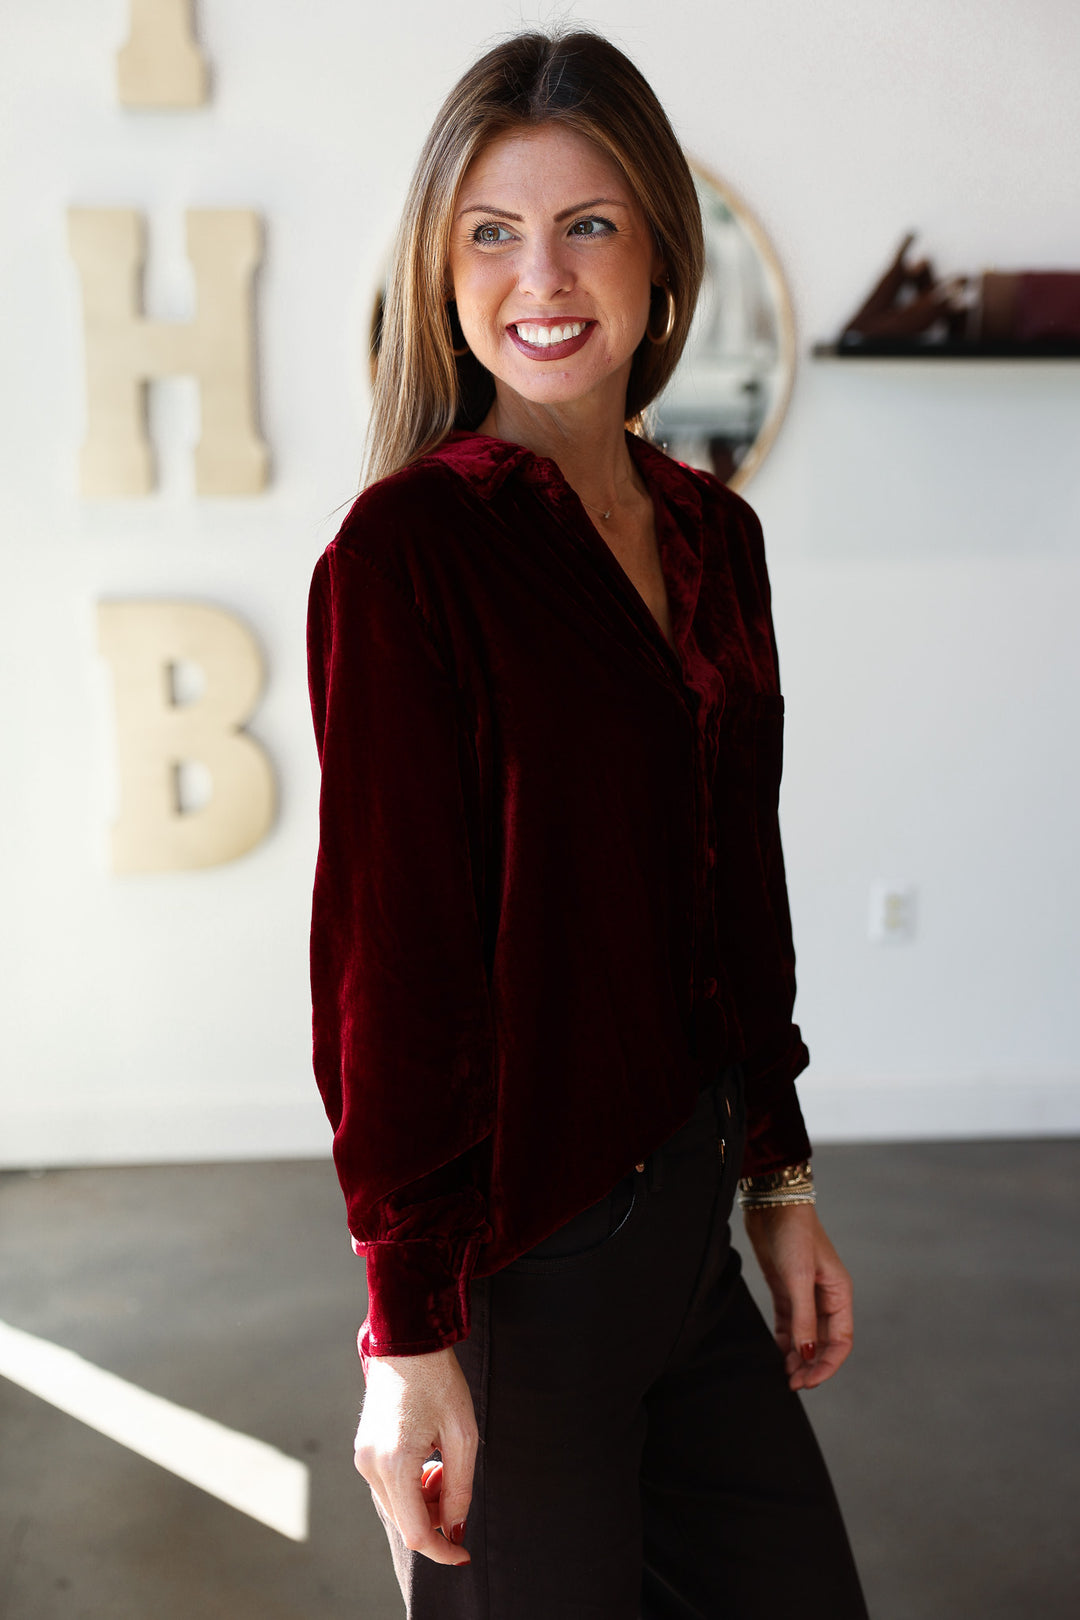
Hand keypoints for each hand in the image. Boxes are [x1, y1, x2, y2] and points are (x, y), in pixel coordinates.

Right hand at [353, 1343, 474, 1565]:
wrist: (407, 1341)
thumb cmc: (439, 1382)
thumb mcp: (462, 1435)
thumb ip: (459, 1488)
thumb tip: (455, 1528)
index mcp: (395, 1464)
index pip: (416, 1532)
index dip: (443, 1549)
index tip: (464, 1552)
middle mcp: (371, 1466)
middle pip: (404, 1521)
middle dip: (435, 1517)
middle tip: (454, 1481)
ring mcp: (362, 1457)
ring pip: (395, 1505)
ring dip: (423, 1500)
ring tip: (443, 1465)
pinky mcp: (363, 1449)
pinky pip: (387, 1486)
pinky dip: (410, 1486)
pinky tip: (428, 1460)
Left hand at [742, 1203, 853, 1390]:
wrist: (771, 1204)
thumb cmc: (793, 1233)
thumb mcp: (798, 1277)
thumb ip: (803, 1317)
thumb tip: (805, 1355)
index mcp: (839, 1293)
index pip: (840, 1341)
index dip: (827, 1365)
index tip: (808, 1381)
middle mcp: (825, 1297)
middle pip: (823, 1343)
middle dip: (811, 1366)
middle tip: (792, 1384)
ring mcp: (805, 1294)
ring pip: (806, 1336)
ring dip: (798, 1358)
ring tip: (784, 1376)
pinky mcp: (785, 1289)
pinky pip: (790, 1325)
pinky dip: (785, 1342)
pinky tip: (776, 1355)